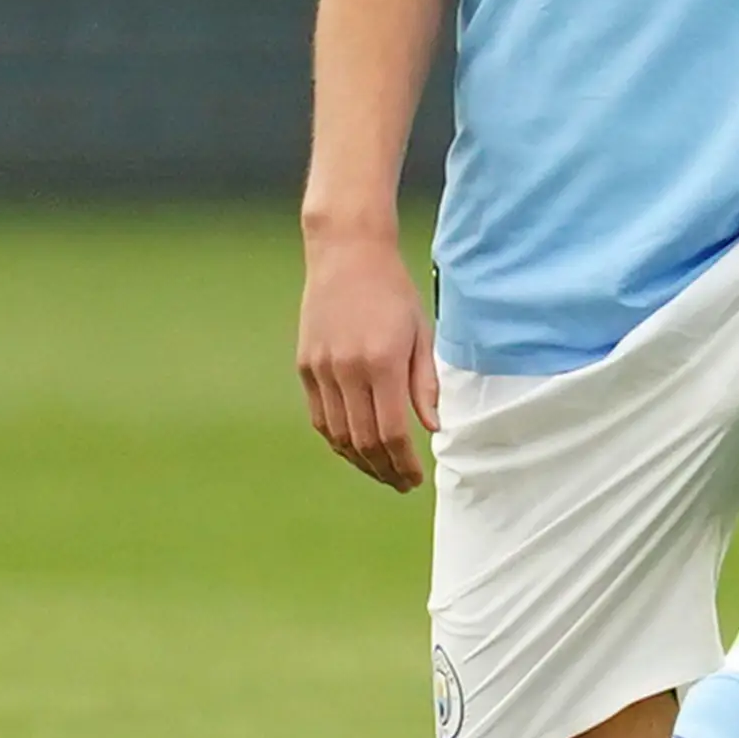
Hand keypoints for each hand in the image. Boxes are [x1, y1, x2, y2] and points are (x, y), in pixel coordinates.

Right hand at [296, 229, 438, 491]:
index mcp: (381, 362)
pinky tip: (356, 449)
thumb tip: (433, 428)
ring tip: (381, 472)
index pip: (390, 432)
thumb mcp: (421, 333)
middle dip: (383, 469)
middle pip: (362, 441)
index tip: (416, 478)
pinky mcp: (305, 366)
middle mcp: (346, 370)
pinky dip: (338, 440)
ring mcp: (321, 369)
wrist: (347, 254)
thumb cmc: (393, 292)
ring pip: (337, 435)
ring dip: (359, 462)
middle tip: (401, 483)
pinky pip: (320, 417)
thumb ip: (425, 384)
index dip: (403, 462)